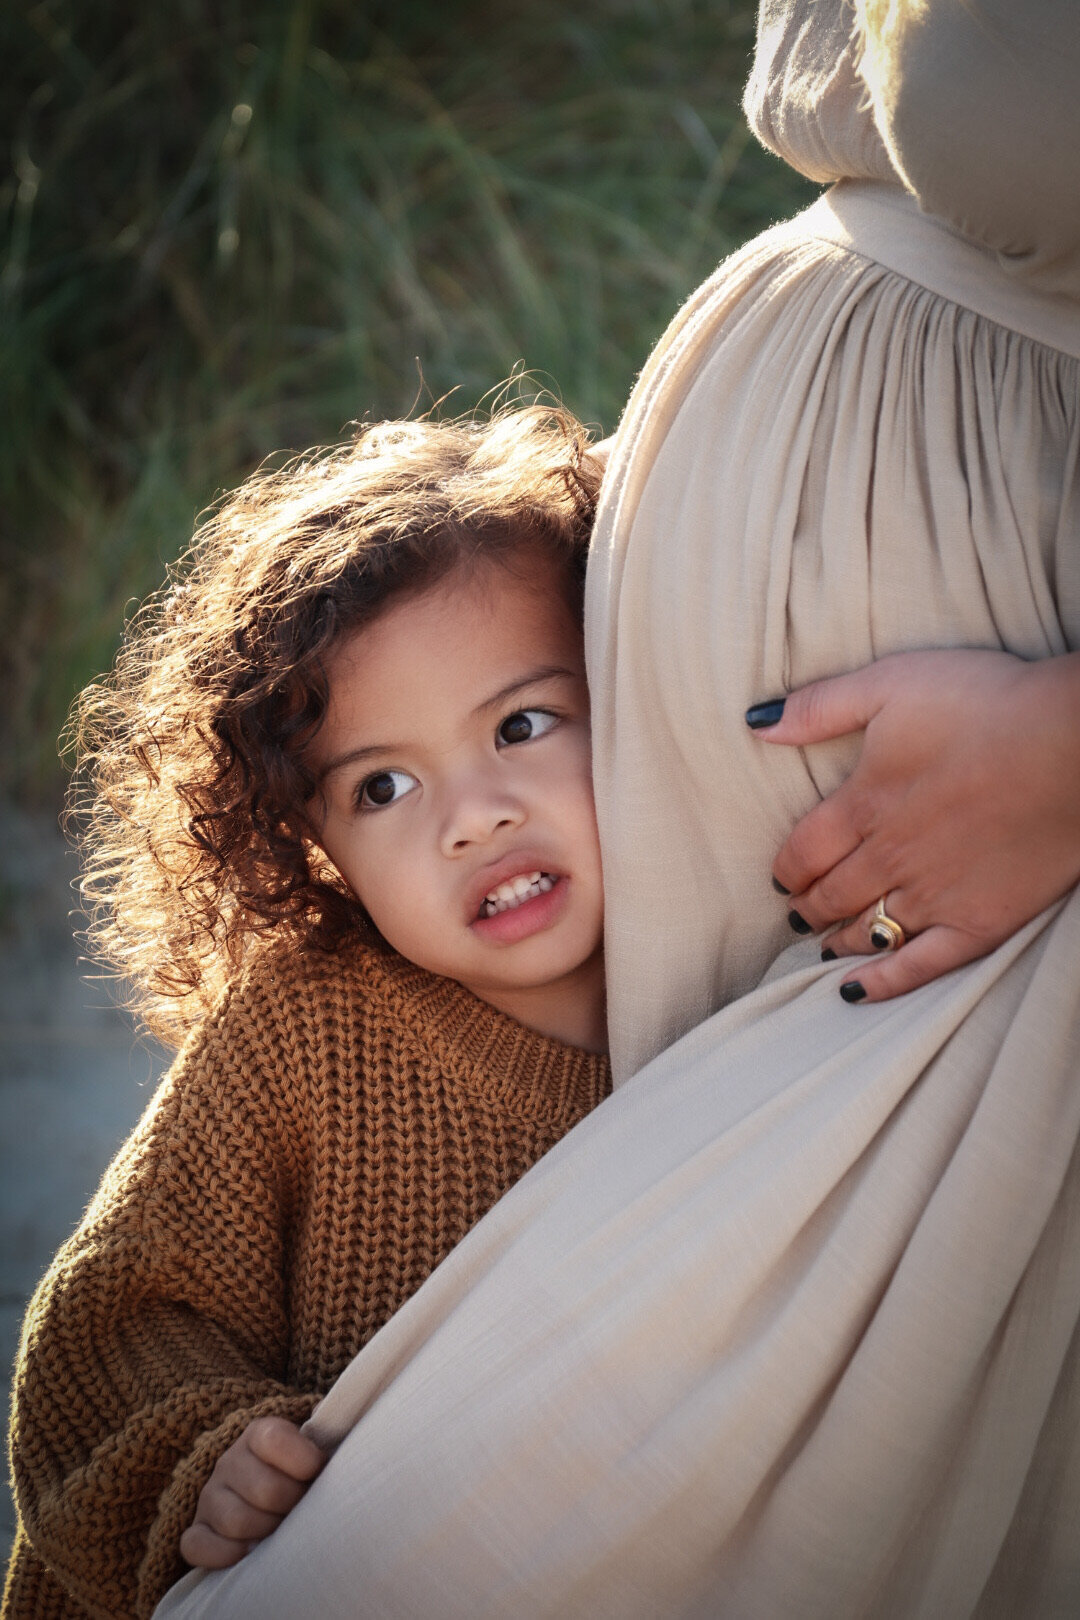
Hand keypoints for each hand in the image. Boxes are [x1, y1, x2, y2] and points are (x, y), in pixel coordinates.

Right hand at [179, 1415, 326, 1569]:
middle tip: (304, 1509)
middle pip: (264, 1490)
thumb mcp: (312, 1448)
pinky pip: (197, 1545)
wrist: (263, 1488)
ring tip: (283, 1532)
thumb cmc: (298, 1472)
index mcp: (259, 1434)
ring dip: (266, 1533)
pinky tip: (250, 1553)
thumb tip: (328, 1433)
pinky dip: (224, 1554)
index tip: (319, 1471)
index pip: (274, 1439)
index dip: (304, 1461)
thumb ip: (323, 1440)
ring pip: (235, 1521)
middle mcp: (229, 1461)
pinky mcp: (196, 1530)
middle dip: (292, 1505)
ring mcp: (210, 1497)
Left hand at [748, 649, 1079, 1001]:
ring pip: (865, 930)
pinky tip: (855, 993)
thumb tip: (757, 725)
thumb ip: (819, 708)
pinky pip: (919, 965)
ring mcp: (934, 894)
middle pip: (829, 894)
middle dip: (807, 905)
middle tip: (798, 912)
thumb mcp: (890, 684)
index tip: (780, 876)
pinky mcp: (980, 921)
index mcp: (863, 803)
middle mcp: (889, 857)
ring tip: (822, 942)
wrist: (1076, 741)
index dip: (786, 868)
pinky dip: (882, 983)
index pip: (802, 851)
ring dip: (835, 939)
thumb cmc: (987, 703)